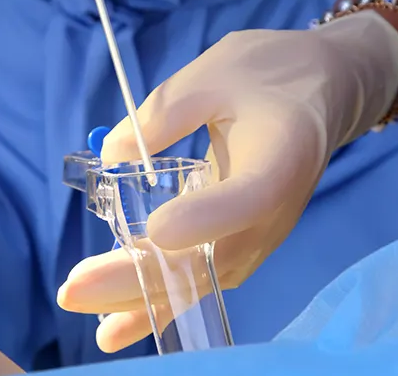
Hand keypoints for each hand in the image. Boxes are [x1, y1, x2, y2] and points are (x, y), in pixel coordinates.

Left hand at [57, 11, 397, 352]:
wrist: (324, 92)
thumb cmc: (271, 73)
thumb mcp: (215, 72)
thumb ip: (162, 113)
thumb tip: (110, 156)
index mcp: (282, 157)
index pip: (248, 199)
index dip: (205, 219)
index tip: (155, 231)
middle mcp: (274, 213)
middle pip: (209, 260)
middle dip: (137, 279)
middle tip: (73, 288)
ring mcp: (259, 238)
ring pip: (199, 281)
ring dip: (137, 296)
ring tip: (79, 300)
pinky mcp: (242, 246)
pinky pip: (199, 282)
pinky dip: (156, 303)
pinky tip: (112, 324)